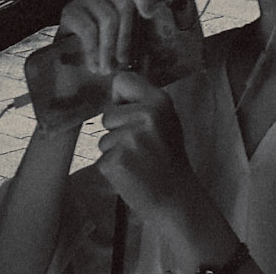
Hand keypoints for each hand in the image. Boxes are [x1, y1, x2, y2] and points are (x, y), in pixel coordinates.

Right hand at [26, 0, 158, 130]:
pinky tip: (94, 65)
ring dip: (110, 49)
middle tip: (124, 60)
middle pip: (124, 4)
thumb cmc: (109, 33)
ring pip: (107, 19)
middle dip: (127, 36)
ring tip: (109, 68)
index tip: (149, 15)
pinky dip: (94, 51)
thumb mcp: (130, 19)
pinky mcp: (69, 11)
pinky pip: (88, 30)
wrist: (72, 50)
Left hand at [96, 70, 196, 218]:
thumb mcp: (166, 120)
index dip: (119, 98)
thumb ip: (144, 105)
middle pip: (107, 114)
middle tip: (136, 145)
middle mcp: (145, 115)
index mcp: (159, 100)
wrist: (174, 195)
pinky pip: (101, 158)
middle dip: (115, 130)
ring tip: (134, 161)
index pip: (122, 80)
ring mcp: (129, 138)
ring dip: (113, 151)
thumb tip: (115, 96)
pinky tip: (129, 173)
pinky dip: (111, 167)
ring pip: (103, 139)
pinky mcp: (115, 160)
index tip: (126, 113)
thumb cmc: (168, 156)